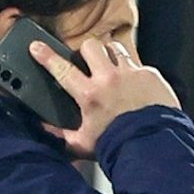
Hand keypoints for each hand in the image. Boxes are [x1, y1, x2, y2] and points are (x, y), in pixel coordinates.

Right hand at [33, 38, 178, 159]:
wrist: (156, 147)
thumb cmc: (120, 146)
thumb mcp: (84, 143)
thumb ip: (62, 135)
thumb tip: (44, 128)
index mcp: (89, 95)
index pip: (61, 69)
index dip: (46, 55)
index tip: (37, 47)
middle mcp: (109, 79)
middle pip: (90, 46)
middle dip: (87, 51)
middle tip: (89, 61)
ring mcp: (132, 75)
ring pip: (115, 48)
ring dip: (111, 55)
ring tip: (113, 68)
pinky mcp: (152, 76)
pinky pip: (139, 65)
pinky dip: (136, 73)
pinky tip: (137, 86)